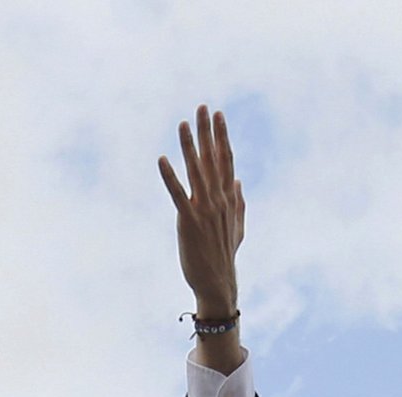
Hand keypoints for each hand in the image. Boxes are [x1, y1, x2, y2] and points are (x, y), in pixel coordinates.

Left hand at [159, 106, 243, 339]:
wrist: (217, 284)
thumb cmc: (224, 256)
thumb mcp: (237, 228)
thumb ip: (238, 203)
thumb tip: (239, 182)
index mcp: (228, 200)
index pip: (226, 161)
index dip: (221, 137)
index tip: (218, 115)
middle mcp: (218, 201)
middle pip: (212, 159)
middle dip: (207, 133)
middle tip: (202, 108)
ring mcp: (204, 211)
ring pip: (196, 172)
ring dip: (189, 147)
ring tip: (182, 124)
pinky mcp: (189, 222)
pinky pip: (178, 195)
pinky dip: (170, 177)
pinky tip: (162, 159)